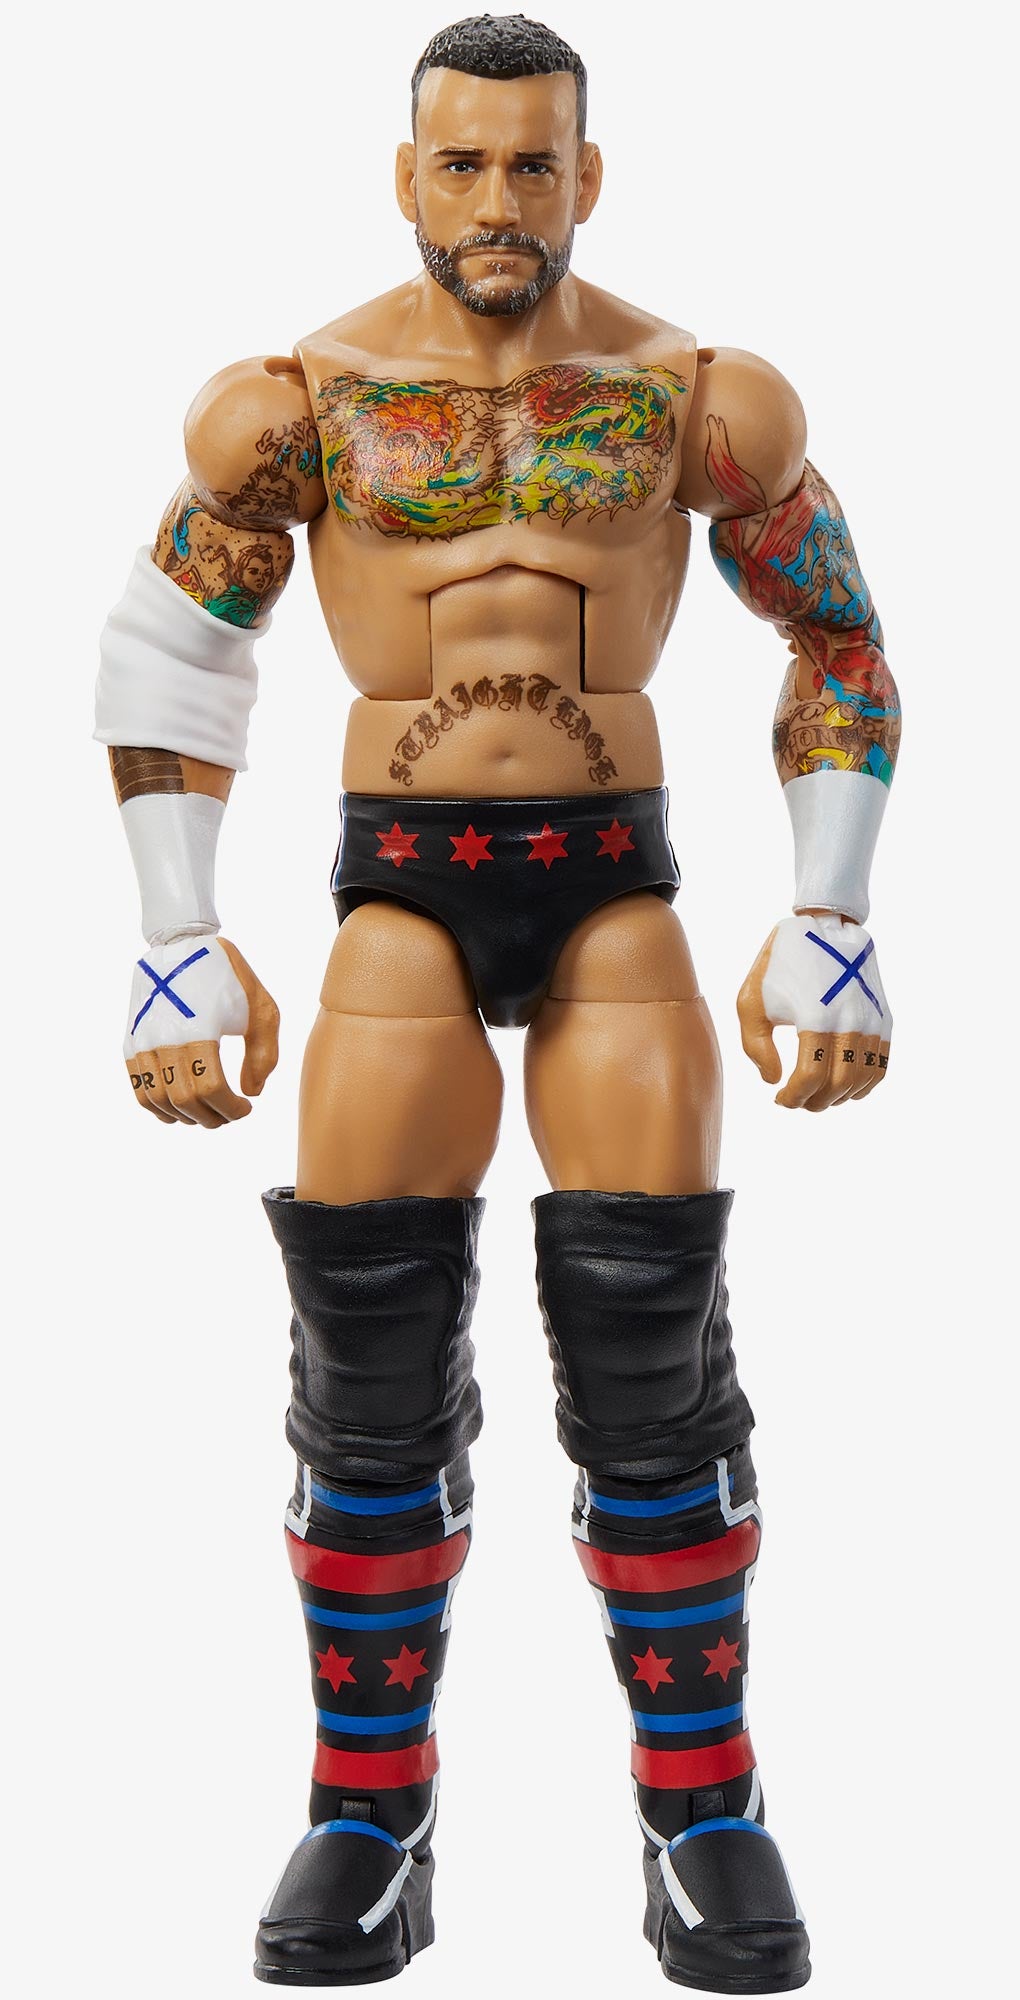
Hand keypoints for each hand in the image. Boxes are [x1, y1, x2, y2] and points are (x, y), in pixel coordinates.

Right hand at [122, 936, 278, 1126]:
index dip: (232, 1108)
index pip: (211, 1089)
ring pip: (158, 1100)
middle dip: (212, 1117)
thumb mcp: (262, 1010)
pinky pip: (139, 1088)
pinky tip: (180, 1110)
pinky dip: (158, 1108)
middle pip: (185, 1101)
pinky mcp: (132, 1041)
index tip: (247, 1106)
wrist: (183, 946)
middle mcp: (165, 1037)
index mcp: (199, 1027)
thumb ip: (263, 1055)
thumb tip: (251, 1093)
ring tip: (208, 1113)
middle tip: (230, 1114)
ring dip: (186, 1117)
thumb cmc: (229, 979)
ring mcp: (143, 1040)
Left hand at [737, 913, 890, 1110]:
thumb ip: (755, 1046)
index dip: (793, 1097)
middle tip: (798, 1100)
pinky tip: (845, 1086)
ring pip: (863, 1079)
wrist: (823, 925)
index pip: (810, 1077)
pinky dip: (865, 1084)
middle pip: (839, 1084)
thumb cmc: (780, 965)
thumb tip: (773, 1081)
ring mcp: (871, 1019)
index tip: (780, 1099)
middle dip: (815, 1101)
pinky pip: (882, 1064)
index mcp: (815, 1015)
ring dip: (839, 1097)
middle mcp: (849, 1019)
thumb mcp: (751, 1000)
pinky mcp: (883, 1016)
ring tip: (819, 1095)